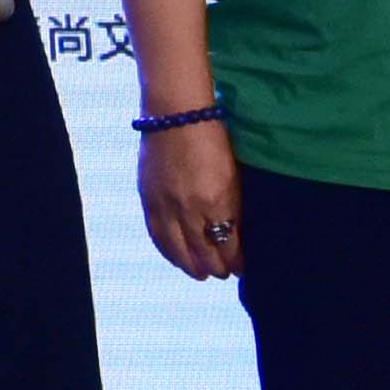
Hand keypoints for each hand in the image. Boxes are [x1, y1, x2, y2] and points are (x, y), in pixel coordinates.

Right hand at [138, 116, 245, 277]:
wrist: (176, 115)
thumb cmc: (214, 139)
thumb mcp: (233, 175)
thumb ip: (233, 206)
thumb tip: (235, 231)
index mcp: (218, 201)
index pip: (228, 244)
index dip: (235, 261)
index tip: (241, 268)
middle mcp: (190, 209)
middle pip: (203, 252)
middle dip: (215, 267)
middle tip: (222, 274)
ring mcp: (166, 205)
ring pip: (178, 249)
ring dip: (190, 265)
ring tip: (199, 273)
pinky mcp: (149, 199)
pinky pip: (157, 235)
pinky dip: (167, 251)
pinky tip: (175, 258)